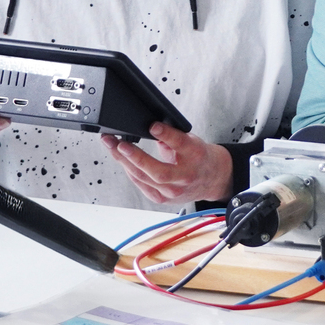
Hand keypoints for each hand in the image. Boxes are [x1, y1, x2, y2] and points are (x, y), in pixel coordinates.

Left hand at [102, 122, 232, 205]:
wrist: (212, 179)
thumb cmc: (200, 157)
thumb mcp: (192, 141)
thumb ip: (172, 136)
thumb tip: (149, 126)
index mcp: (196, 156)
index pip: (181, 144)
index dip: (166, 134)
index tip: (152, 126)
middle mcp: (185, 176)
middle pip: (157, 171)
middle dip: (135, 157)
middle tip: (119, 143)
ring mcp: (173, 191)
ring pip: (144, 178)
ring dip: (124, 162)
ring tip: (111, 147)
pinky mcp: (163, 198)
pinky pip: (141, 184)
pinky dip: (130, 171)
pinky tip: (122, 161)